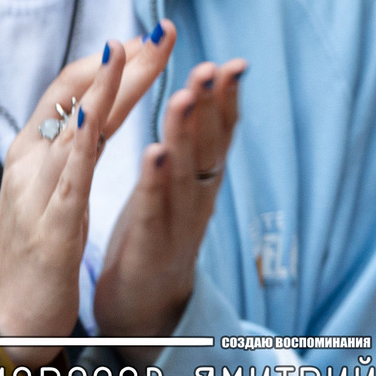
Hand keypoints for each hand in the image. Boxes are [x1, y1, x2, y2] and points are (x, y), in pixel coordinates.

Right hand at [0, 28, 176, 366]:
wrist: (9, 313)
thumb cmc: (38, 243)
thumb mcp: (57, 183)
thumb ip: (77, 143)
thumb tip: (97, 101)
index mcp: (35, 151)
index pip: (75, 91)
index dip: (114, 61)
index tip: (152, 35)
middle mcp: (32, 162)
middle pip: (78, 100)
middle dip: (122, 62)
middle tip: (162, 29)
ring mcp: (39, 192)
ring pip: (73, 130)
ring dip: (103, 90)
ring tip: (126, 52)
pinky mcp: (53, 225)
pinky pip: (69, 179)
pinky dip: (82, 146)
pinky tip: (96, 119)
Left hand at [95, 36, 245, 354]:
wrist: (144, 311)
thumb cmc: (154, 238)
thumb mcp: (173, 188)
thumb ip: (187, 148)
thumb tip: (198, 98)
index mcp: (201, 181)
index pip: (220, 134)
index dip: (227, 100)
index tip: (232, 63)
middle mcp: (199, 198)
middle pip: (209, 147)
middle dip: (211, 105)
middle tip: (212, 67)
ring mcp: (179, 224)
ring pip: (185, 173)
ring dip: (187, 134)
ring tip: (184, 98)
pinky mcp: (152, 249)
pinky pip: (155, 210)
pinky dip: (156, 182)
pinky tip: (154, 154)